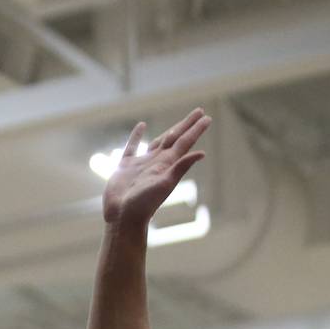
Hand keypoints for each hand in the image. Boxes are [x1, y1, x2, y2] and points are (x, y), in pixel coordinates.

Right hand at [103, 109, 210, 226]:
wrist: (122, 217)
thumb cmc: (144, 203)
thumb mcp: (164, 184)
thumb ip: (180, 167)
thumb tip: (201, 153)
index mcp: (167, 164)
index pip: (185, 142)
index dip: (196, 129)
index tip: (207, 117)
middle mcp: (157, 162)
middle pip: (175, 138)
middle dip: (187, 125)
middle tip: (199, 111)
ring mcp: (141, 164)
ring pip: (157, 141)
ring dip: (168, 131)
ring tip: (178, 124)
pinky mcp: (125, 167)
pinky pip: (132, 147)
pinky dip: (136, 136)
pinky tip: (141, 126)